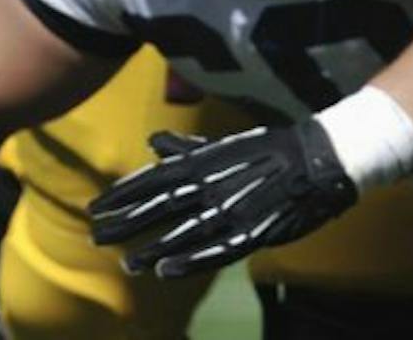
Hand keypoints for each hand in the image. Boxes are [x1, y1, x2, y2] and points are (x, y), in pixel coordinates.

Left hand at [88, 123, 356, 278]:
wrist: (315, 158)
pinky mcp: (251, 232)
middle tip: (96, 233)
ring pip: (182, 232)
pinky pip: (215, 250)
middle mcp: (212, 185)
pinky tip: (166, 271)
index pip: (153, 179)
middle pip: (159, 206)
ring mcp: (231, 210)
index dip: (123, 193)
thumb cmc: (267, 151)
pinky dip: (190, 261)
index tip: (97, 205)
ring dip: (152, 248)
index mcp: (204, 162)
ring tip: (127, 262)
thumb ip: (187, 149)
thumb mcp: (223, 146)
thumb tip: (153, 143)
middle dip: (126, 222)